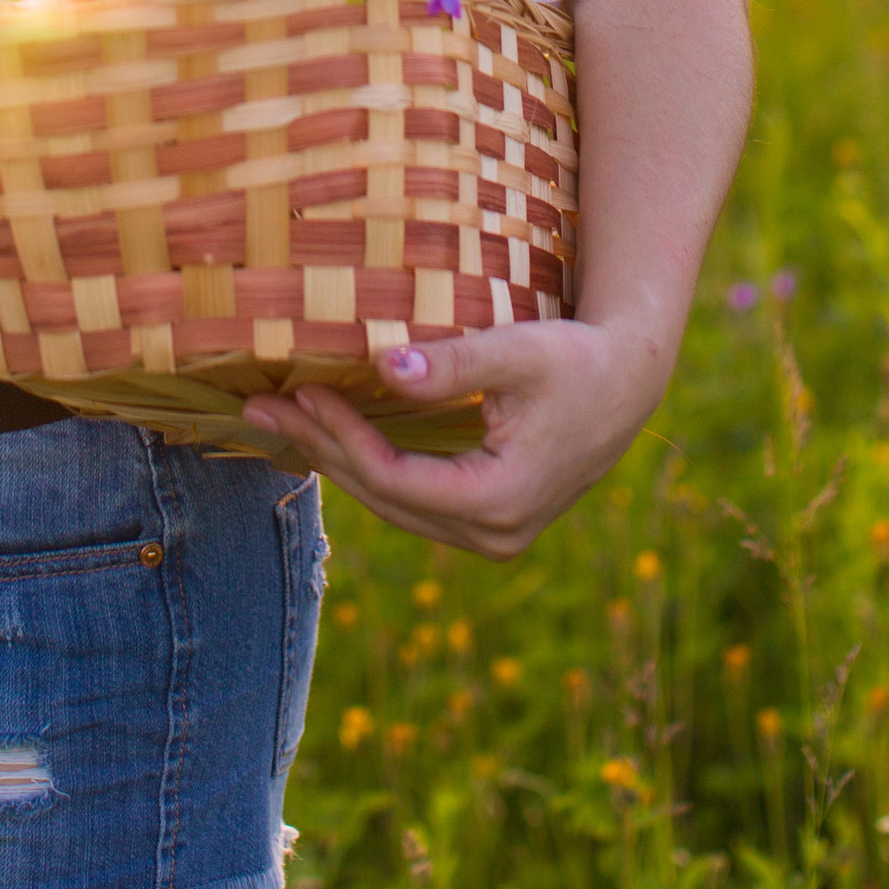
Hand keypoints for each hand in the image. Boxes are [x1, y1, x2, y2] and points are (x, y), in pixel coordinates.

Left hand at [239, 312, 674, 559]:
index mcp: (497, 501)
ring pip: (395, 505)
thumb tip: (383, 367)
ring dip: (340, 463)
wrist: (628, 382)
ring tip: (284, 423)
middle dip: (322, 451)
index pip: (393, 477)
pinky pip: (414, 500)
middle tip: (260, 410)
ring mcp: (492, 535)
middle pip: (385, 498)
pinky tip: (334, 439)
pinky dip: (372, 469)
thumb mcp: (517, 353)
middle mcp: (493, 534)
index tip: (298, 392)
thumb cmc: (576, 359)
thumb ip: (452, 364)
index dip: (341, 436)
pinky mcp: (489, 521)